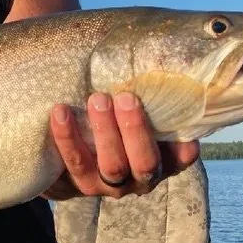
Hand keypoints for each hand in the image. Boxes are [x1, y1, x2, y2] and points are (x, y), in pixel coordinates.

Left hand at [47, 92, 199, 199]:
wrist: (71, 159)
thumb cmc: (115, 123)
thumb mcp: (135, 113)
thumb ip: (149, 96)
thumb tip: (160, 58)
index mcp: (163, 162)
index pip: (180, 157)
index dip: (183, 146)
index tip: (178, 120)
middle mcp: (140, 179)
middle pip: (144, 163)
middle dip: (136, 129)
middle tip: (125, 97)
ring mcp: (109, 185)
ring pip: (112, 165)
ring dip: (104, 131)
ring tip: (97, 99)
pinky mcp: (80, 183)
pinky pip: (74, 162)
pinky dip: (67, 136)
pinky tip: (60, 111)